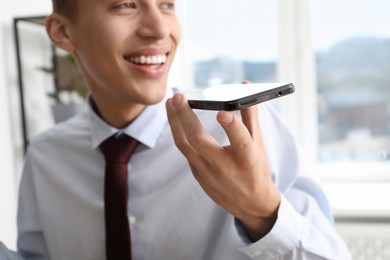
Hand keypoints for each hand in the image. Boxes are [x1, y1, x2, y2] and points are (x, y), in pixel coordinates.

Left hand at [165, 83, 280, 240]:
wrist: (250, 203)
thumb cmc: (256, 169)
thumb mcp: (258, 145)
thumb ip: (250, 116)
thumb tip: (245, 87)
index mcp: (247, 159)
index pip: (239, 141)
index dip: (231, 125)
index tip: (221, 111)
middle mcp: (226, 167)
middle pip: (199, 140)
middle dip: (185, 116)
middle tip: (179, 96)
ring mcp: (209, 174)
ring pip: (184, 145)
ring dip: (174, 122)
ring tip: (170, 103)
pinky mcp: (198, 176)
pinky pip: (186, 152)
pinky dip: (179, 133)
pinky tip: (176, 119)